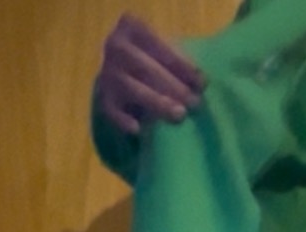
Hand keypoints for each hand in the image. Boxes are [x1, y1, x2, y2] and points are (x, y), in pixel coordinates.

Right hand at [96, 13, 205, 134]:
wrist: (125, 76)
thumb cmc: (155, 62)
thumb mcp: (167, 54)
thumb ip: (182, 64)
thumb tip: (201, 83)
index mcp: (132, 28)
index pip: (158, 44)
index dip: (181, 64)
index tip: (202, 84)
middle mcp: (115, 47)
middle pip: (145, 67)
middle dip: (173, 86)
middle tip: (195, 103)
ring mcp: (107, 74)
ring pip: (131, 88)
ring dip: (156, 102)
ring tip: (179, 115)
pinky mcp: (103, 100)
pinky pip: (112, 111)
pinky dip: (123, 120)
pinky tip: (137, 129)